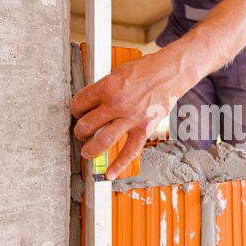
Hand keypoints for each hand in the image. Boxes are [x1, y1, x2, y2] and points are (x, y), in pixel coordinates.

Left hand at [71, 51, 185, 179]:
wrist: (170, 74)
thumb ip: (104, 89)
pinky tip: (110, 174)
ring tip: (87, 152)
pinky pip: (130, 151)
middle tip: (81, 132)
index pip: (79, 103)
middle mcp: (117, 104)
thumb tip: (92, 102)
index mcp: (107, 87)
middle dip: (80, 130)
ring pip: (103, 140)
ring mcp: (131, 118)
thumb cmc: (146, 70)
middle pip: (87, 124)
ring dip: (90, 149)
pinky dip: (119, 165)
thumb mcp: (118, 72)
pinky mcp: (144, 129)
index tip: (78, 113)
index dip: (75, 109)